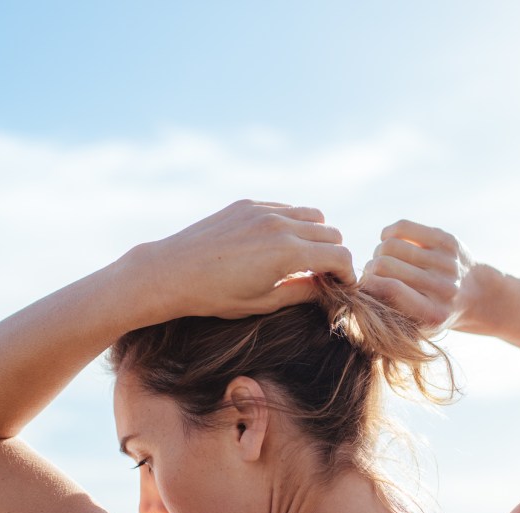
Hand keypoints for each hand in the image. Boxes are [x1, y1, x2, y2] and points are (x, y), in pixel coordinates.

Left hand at [146, 199, 355, 319]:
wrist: (171, 272)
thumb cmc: (215, 296)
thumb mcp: (263, 302)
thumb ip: (301, 292)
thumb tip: (326, 288)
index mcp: (287, 253)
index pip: (339, 256)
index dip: (348, 274)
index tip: (344, 286)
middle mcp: (280, 225)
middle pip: (331, 232)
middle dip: (335, 254)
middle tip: (325, 274)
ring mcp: (263, 210)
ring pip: (311, 214)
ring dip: (317, 234)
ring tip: (305, 256)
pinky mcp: (246, 203)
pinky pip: (285, 207)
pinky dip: (292, 223)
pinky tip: (278, 242)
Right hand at [357, 219, 487, 332]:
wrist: (474, 295)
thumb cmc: (430, 312)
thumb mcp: (411, 325)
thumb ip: (386, 310)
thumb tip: (357, 288)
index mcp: (433, 314)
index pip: (389, 288)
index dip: (368, 284)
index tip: (365, 287)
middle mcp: (444, 288)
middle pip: (384, 264)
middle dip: (371, 268)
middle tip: (374, 274)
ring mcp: (447, 262)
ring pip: (390, 244)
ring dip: (379, 252)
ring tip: (384, 260)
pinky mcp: (448, 241)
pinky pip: (402, 227)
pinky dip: (388, 234)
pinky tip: (390, 242)